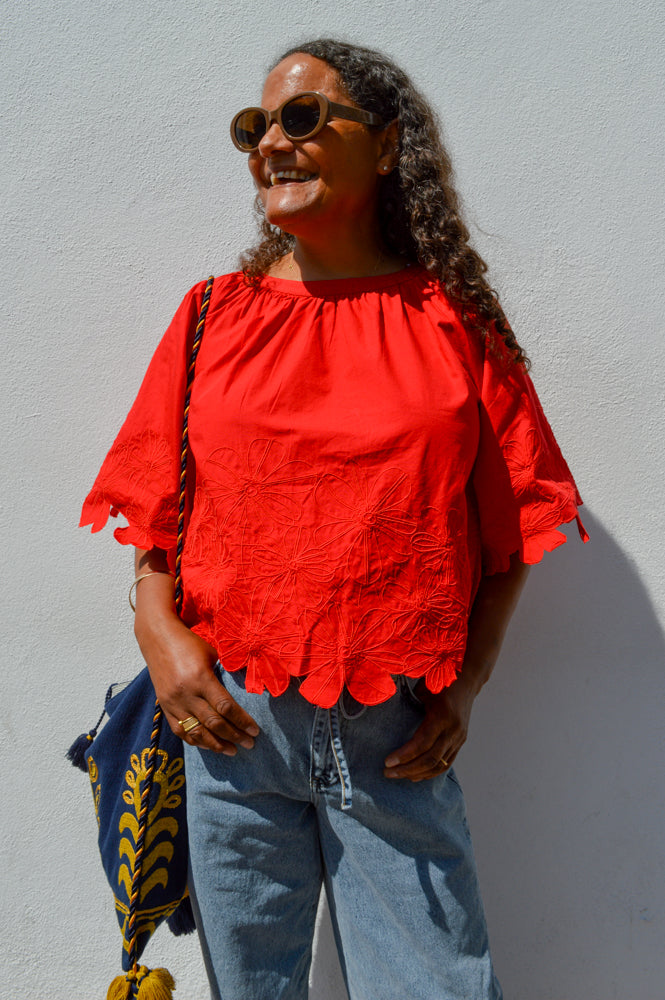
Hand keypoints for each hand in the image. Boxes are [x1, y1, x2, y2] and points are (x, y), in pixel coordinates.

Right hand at [137, 610, 259, 754]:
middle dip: (234, 736)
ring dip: (216, 745)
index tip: (255, 730)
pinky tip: (209, 745)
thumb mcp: (211, 654)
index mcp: (201, 678)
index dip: (242, 721)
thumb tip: (241, 693)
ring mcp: (173, 702)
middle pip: (214, 723)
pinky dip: (196, 740)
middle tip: (249, 743)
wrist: (157, 638)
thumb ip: (223, 676)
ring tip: (232, 750)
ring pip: (196, 732)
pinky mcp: (164, 707)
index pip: (225, 707)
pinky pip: (180, 731)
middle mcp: (186, 694)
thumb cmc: (189, 643)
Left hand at [383, 676, 476, 781]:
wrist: (467, 678)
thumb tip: (389, 721)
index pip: (422, 743)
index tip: (387, 762)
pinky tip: (416, 776)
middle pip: (430, 759)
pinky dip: (431, 772)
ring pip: (438, 765)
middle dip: (407, 769)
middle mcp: (453, 730)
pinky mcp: (461, 741)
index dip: (404, 756)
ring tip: (398, 775)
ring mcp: (459, 737)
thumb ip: (409, 705)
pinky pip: (446, 763)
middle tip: (388, 773)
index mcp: (442, 716)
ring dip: (417, 774)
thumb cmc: (439, 680)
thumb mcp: (422, 690)